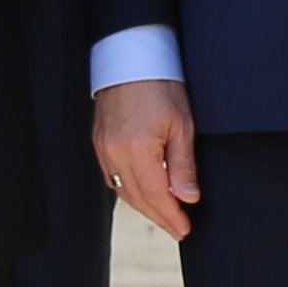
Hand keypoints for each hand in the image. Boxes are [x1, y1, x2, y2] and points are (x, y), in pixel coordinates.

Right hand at [93, 77, 201, 240]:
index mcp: (138, 149)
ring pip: (123, 191)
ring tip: (164, 214)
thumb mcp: (182, 125)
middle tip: (177, 227)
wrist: (131, 58)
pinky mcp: (99, 142)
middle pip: (138, 198)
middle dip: (159, 216)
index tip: (184, 228)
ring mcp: (103, 149)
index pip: (157, 196)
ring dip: (144, 206)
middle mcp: (115, 153)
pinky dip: (129, 190)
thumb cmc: (160, 85)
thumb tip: (188, 197)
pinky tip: (143, 193)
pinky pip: (112, 177)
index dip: (171, 216)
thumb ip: (183, 165)